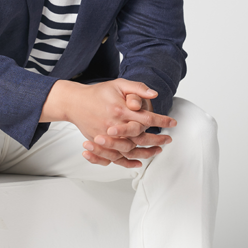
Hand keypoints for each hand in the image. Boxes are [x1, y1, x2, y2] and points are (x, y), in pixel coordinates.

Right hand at [42, 78, 175, 165]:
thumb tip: (154, 94)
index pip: (146, 118)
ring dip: (146, 152)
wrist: (75, 102)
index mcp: (120, 110)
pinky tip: (139, 162)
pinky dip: (128, 163)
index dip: (161, 121)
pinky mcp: (99, 144)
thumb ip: (136, 88)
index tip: (173, 123)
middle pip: (141, 137)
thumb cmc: (98, 92)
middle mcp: (113, 126)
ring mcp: (106, 137)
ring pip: (130, 150)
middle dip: (157, 139)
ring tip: (158, 150)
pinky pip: (115, 158)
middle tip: (169, 139)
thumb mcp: (118, 84)